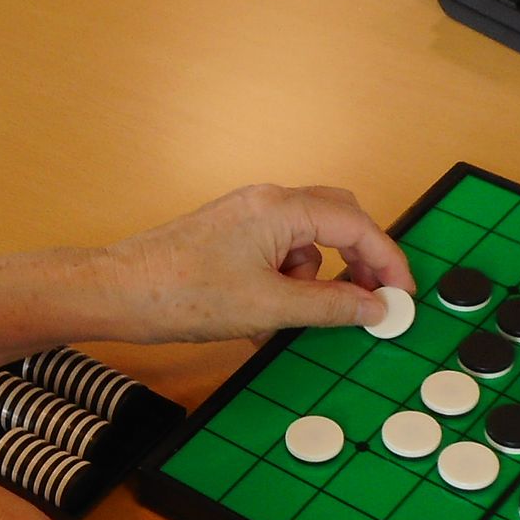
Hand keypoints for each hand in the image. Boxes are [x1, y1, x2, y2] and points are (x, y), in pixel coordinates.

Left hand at [93, 184, 415, 343]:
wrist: (117, 292)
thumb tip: (373, 307)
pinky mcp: (229, 236)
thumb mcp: (269, 308)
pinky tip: (262, 317)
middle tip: (368, 300)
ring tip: (291, 317)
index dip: (387, 261)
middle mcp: (266, 202)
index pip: (357, 225)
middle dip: (357, 261)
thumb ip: (330, 306)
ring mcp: (246, 216)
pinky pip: (276, 253)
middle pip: (337, 220)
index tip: (401, 295)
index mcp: (281, 209)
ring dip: (313, 278)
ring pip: (306, 240)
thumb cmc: (180, 293)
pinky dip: (284, 283)